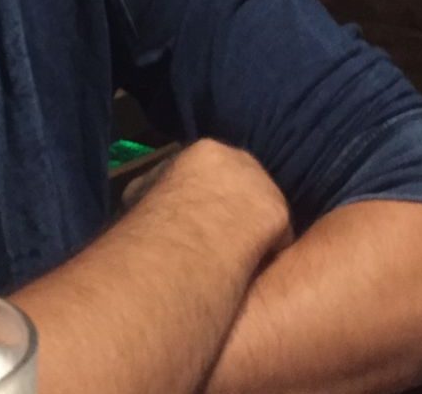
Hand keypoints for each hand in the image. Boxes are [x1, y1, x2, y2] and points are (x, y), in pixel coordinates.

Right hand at [130, 139, 292, 257]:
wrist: (189, 233)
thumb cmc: (159, 213)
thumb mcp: (141, 191)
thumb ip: (153, 188)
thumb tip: (142, 196)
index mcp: (206, 152)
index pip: (213, 169)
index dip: (208, 194)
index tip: (201, 216)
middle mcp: (240, 159)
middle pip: (243, 183)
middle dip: (236, 206)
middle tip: (222, 238)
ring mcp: (263, 184)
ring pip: (262, 210)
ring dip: (254, 230)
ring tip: (238, 259)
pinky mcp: (279, 212)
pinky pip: (276, 238)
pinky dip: (266, 253)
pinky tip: (253, 270)